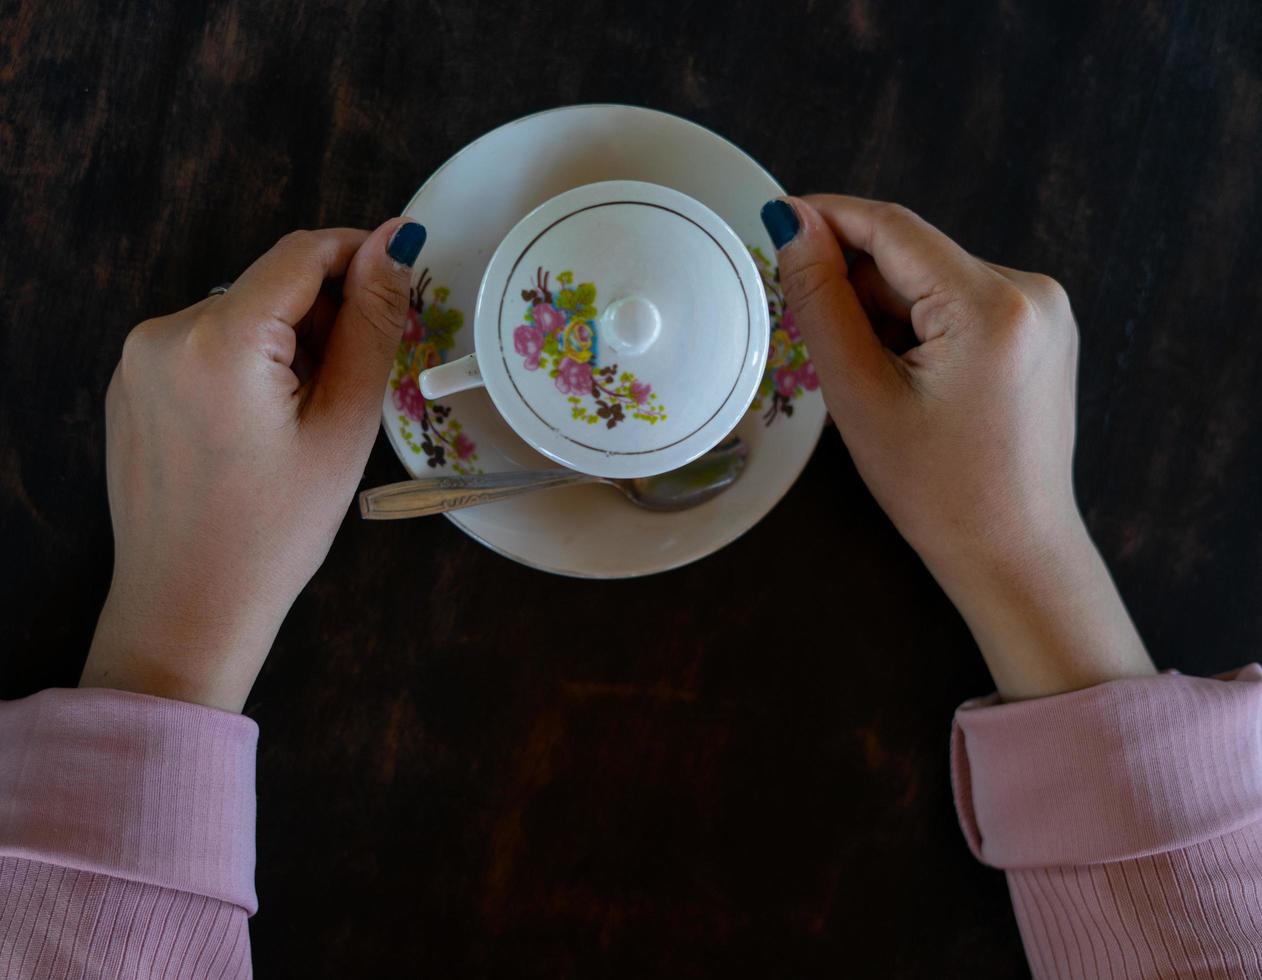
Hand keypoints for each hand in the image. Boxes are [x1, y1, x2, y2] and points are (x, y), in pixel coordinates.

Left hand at [81, 220, 426, 710]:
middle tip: (356, 383)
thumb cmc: (276, 530)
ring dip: (287, 342)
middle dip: (323, 314)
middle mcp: (162, 333)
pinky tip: (262, 428)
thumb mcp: (345, 424)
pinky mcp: (129, 386)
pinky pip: (204, 347)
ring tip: (308, 417)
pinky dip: (246, 364)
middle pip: (269, 285)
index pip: (301, 253)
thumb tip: (394, 242)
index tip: (402, 276)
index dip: (359, 253)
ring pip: (239, 315)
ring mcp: (136, 360)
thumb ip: (372, 323)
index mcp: (218, 340)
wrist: (188, 607)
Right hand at [762, 195, 1152, 698]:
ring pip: (932, 281)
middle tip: (822, 346)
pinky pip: (960, 303)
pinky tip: (909, 381)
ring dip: (887, 313)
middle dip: (857, 287)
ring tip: (877, 385)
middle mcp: (1032, 291)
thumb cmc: (935, 490)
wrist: (1012, 550)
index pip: (893, 227)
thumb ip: (822, 301)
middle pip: (913, 256)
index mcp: (992, 305)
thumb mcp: (860, 395)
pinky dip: (919, 327)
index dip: (828, 216)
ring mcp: (1044, 309)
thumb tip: (795, 226)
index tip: (774, 218)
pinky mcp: (1041, 329)